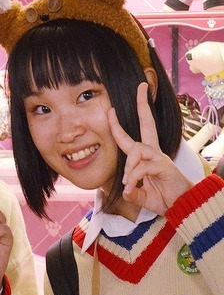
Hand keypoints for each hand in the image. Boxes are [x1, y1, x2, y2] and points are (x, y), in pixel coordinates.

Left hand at [108, 82, 192, 214]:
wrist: (184, 208)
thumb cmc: (164, 199)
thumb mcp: (141, 196)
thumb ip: (132, 191)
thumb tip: (125, 189)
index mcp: (147, 157)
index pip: (131, 138)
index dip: (119, 125)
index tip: (110, 110)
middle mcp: (154, 153)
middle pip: (148, 124)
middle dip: (143, 104)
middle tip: (141, 87)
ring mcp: (160, 158)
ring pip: (137, 150)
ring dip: (129, 167)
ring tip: (128, 183)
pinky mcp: (165, 166)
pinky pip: (142, 167)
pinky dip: (134, 177)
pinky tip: (132, 188)